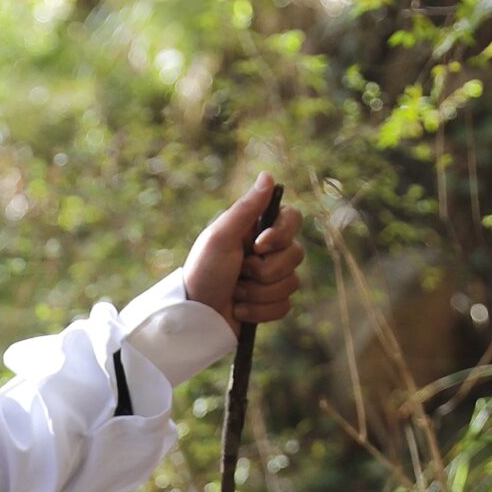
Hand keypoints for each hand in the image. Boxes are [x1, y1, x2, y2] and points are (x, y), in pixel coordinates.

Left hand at [182, 173, 304, 334]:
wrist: (195, 317)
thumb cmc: (203, 272)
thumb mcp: (221, 237)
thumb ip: (246, 207)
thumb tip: (268, 175)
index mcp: (256, 229)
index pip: (293, 218)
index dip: (281, 234)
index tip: (258, 246)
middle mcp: (268, 250)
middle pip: (296, 255)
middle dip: (265, 271)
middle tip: (239, 273)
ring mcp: (271, 278)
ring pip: (291, 283)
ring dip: (258, 293)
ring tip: (235, 293)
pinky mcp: (270, 303)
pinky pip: (284, 306)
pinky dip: (259, 311)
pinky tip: (239, 309)